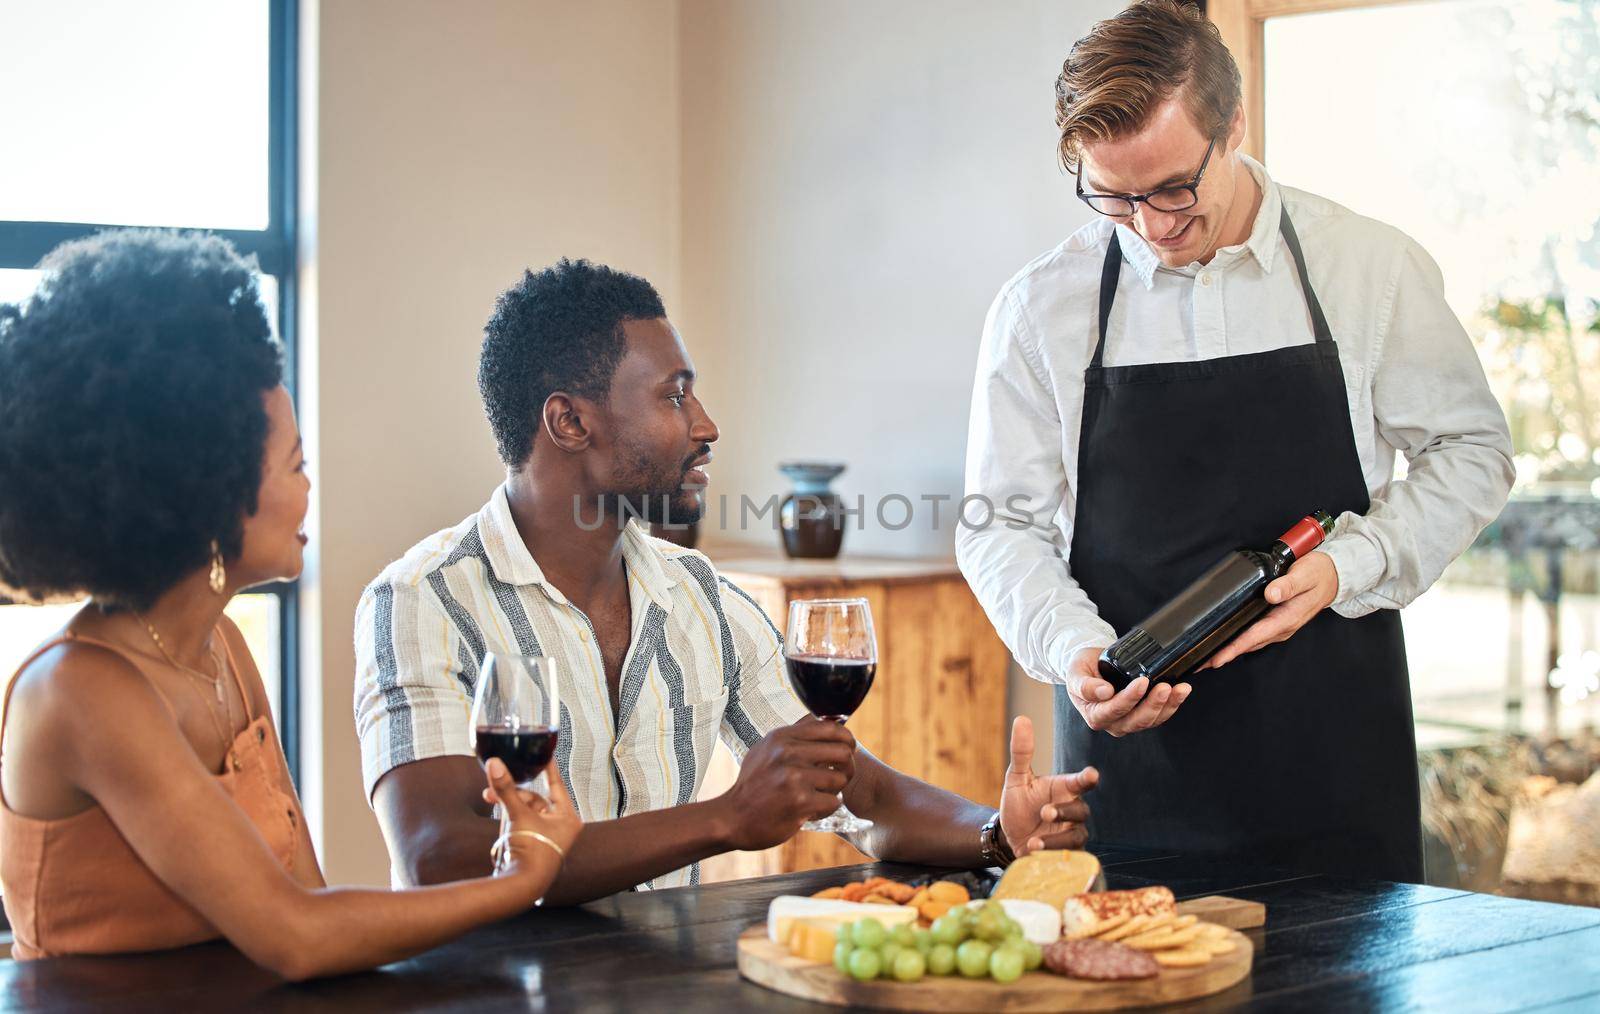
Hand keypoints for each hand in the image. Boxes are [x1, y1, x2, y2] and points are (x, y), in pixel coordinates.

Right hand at [482, 758, 582, 888]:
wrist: (522, 885)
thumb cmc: (531, 852)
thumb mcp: (518, 815)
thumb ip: (506, 789)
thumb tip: (495, 764)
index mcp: (568, 818)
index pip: (557, 785)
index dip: (548, 769)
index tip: (543, 755)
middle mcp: (560, 827)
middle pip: (536, 799)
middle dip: (514, 792)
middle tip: (496, 784)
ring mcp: (546, 837)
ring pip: (525, 811)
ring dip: (508, 803)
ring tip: (489, 798)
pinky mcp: (532, 845)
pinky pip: (521, 823)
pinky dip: (509, 816)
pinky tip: (496, 811)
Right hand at [716, 715, 856, 850]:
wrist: (731, 818)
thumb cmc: (752, 785)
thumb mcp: (765, 749)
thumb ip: (793, 734)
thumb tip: (822, 718)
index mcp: (782, 738)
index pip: (831, 727)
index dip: (846, 739)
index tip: (845, 751)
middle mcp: (788, 753)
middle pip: (843, 752)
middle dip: (847, 767)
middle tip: (839, 776)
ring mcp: (794, 778)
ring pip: (841, 779)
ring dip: (835, 791)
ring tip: (820, 795)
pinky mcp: (800, 802)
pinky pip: (833, 802)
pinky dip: (826, 809)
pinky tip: (811, 810)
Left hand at [998, 715, 1096, 855]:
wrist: (1008, 836)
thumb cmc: (1018, 804)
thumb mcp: (1016, 778)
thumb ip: (1021, 752)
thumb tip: (1021, 719)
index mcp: (1063, 788)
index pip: (1080, 781)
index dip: (1087, 778)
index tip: (1091, 774)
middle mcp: (1071, 810)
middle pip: (1081, 810)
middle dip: (1065, 811)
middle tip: (1045, 812)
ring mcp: (1070, 832)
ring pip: (1076, 836)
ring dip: (1057, 839)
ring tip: (1034, 843)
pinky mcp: (1065, 854)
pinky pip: (1069, 856)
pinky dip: (1053, 855)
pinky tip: (1034, 853)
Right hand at [1063, 646, 1189, 736]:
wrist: (1091, 667)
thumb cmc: (1082, 670)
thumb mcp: (1075, 673)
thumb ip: (1084, 685)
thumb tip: (1104, 692)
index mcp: (1095, 715)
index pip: (1114, 710)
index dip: (1130, 698)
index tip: (1142, 682)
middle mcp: (1113, 723)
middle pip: (1137, 720)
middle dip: (1154, 704)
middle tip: (1165, 686)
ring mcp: (1130, 721)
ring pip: (1152, 720)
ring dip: (1169, 705)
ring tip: (1181, 688)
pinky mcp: (1143, 715)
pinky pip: (1160, 715)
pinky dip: (1173, 704)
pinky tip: (1181, 691)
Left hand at [1201, 551, 1337, 669]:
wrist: (1333, 577)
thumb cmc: (1318, 574)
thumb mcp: (1305, 575)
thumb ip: (1288, 585)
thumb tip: (1271, 594)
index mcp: (1287, 618)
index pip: (1255, 636)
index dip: (1234, 648)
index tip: (1216, 658)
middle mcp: (1282, 627)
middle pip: (1249, 644)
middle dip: (1225, 654)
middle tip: (1200, 664)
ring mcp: (1279, 627)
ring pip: (1251, 642)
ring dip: (1230, 650)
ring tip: (1207, 657)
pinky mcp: (1276, 622)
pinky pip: (1254, 635)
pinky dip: (1239, 641)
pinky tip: (1226, 641)